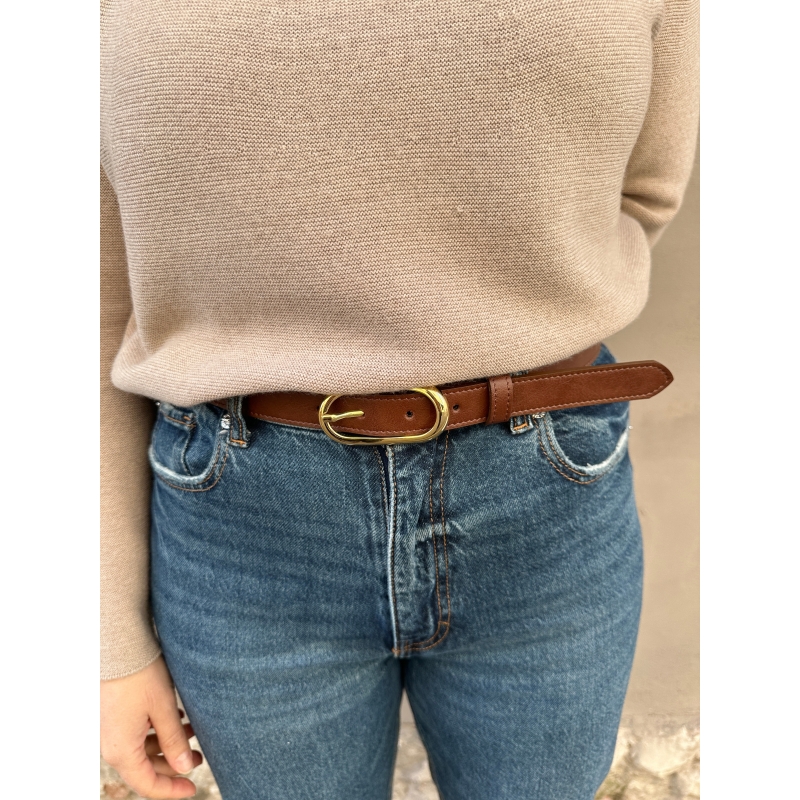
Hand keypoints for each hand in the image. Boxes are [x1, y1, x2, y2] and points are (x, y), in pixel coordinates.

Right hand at [101, 656, 202, 798]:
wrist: (118, 647)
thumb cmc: (140, 676)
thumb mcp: (164, 709)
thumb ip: (174, 741)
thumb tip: (184, 768)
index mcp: (121, 750)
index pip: (147, 784)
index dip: (171, 790)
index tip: (193, 789)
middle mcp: (111, 745)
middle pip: (145, 767)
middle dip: (173, 764)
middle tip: (199, 756)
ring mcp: (110, 731)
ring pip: (141, 749)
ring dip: (166, 744)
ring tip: (192, 731)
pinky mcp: (112, 717)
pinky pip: (135, 734)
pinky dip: (156, 732)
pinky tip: (175, 719)